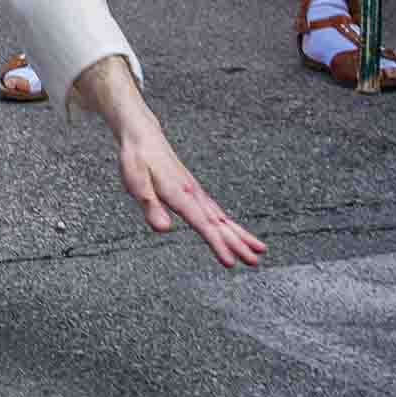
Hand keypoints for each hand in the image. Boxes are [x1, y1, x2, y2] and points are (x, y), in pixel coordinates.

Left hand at [113, 112, 267, 267]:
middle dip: (238, 242)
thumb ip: (150, 206)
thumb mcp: (136, 183)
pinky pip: (216, 210)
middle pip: (219, 223)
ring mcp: (195, 192)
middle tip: (255, 261)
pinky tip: (234, 230)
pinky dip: (229, 223)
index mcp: (180, 194)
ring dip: (240, 234)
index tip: (230, 261)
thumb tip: (162, 229)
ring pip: (222, 217)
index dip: (216, 244)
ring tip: (259, 249)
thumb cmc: (137, 159)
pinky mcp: (193, 191)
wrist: (142, 135)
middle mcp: (193, 193)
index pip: (202, 224)